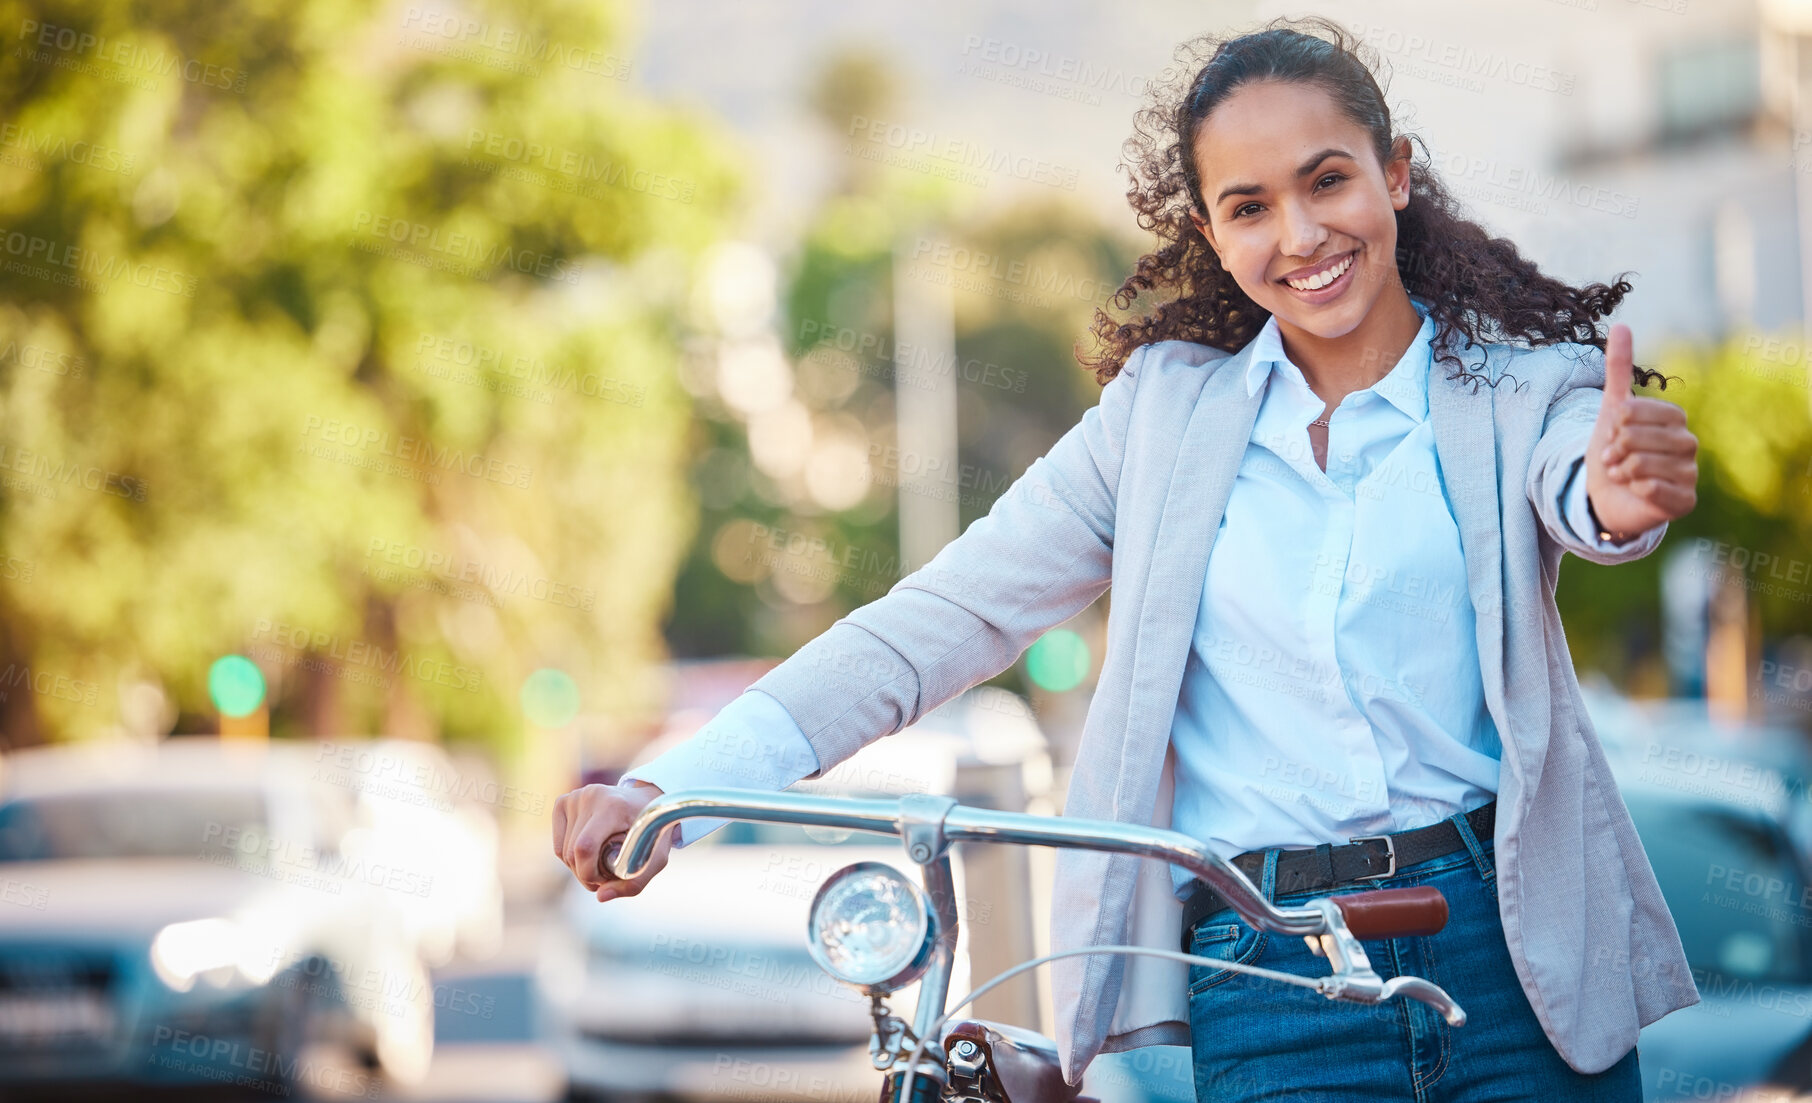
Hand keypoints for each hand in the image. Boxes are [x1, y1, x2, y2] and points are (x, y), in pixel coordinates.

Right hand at [551, 779, 673, 901]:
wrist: (648, 802)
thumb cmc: (652, 833)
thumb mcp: (655, 859)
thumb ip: (633, 883)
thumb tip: (600, 896)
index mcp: (613, 806)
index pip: (585, 847)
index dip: (588, 873)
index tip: (603, 881)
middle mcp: (591, 796)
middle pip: (572, 852)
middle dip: (585, 874)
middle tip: (604, 876)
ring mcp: (575, 797)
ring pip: (562, 851)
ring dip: (578, 867)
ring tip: (599, 864)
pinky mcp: (563, 801)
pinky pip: (557, 844)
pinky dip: (570, 857)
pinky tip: (589, 852)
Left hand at [1584, 324, 1697, 538]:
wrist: (1606, 496)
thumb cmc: (1613, 450)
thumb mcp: (1611, 409)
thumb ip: (1619, 370)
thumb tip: (1621, 326)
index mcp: (1675, 419)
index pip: (1641, 411)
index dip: (1618, 423)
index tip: (1612, 433)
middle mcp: (1688, 445)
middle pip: (1640, 438)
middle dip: (1616, 448)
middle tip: (1613, 457)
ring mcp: (1690, 474)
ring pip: (1645, 465)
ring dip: (1622, 470)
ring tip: (1621, 473)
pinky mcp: (1685, 502)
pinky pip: (1655, 491)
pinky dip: (1635, 490)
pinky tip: (1635, 491)